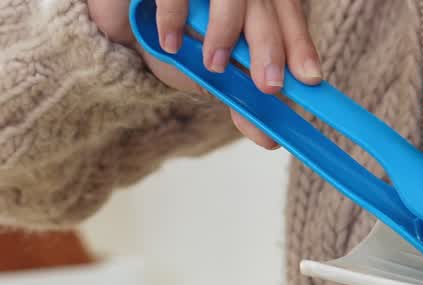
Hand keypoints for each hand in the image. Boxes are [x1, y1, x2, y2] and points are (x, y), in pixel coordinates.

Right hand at [87, 0, 320, 148]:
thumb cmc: (168, 39)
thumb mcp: (204, 74)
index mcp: (254, 1)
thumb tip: (267, 134)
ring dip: (226, 32)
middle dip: (270, 47)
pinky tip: (171, 42)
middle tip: (269, 84)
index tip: (308, 79)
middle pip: (266, 6)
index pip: (287, 17)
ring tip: (214, 65)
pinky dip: (174, 19)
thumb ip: (237, 97)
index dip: (299, 47)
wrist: (114, 12)